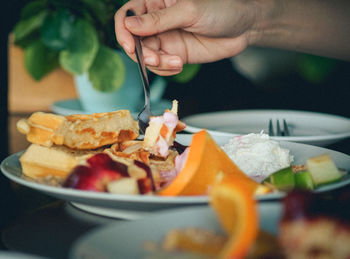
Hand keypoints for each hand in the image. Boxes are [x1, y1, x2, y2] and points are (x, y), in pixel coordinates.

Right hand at [114, 0, 258, 75]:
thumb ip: (158, 20)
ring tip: (175, 62)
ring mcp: (165, 39)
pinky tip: (179, 64)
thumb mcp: (188, 11)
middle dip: (142, 54)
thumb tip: (129, 26)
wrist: (243, 26)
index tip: (130, 46)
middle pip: (133, 40)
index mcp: (155, 2)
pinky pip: (160, 66)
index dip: (123, 31)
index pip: (127, 16)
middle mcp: (156, 21)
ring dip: (156, 64)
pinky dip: (166, 69)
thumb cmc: (220, 8)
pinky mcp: (174, 54)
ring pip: (146, 57)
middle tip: (156, 59)